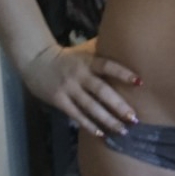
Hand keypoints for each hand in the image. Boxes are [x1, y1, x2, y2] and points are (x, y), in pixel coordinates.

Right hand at [22, 40, 142, 137]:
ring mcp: (68, 89)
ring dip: (107, 119)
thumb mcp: (84, 49)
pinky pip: (76, 115)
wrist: (35, 61)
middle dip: (118, 105)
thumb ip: (102, 49)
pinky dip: (89, 125)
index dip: (122, 73)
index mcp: (87, 61)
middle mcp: (79, 75)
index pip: (107, 66)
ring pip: (90, 106)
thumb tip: (125, 42)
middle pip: (101, 91)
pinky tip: (101, 133)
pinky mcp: (59, 101)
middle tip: (134, 118)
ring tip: (122, 130)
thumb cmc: (67, 56)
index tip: (139, 82)